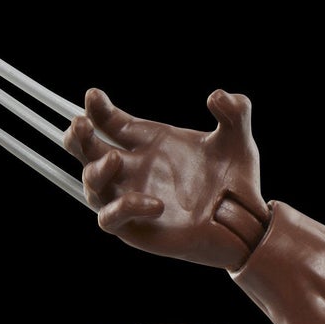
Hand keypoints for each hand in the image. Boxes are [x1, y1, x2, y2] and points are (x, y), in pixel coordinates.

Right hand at [63, 88, 268, 268]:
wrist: (247, 222)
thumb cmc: (236, 182)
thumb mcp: (238, 141)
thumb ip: (235, 112)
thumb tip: (218, 95)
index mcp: (148, 144)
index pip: (110, 123)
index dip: (97, 109)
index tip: (93, 96)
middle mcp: (134, 170)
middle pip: (87, 150)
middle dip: (77, 136)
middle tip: (80, 124)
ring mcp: (131, 198)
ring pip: (92, 184)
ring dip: (96, 170)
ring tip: (114, 159)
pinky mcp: (137, 228)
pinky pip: (113, 218)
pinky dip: (126, 207)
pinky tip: (155, 203)